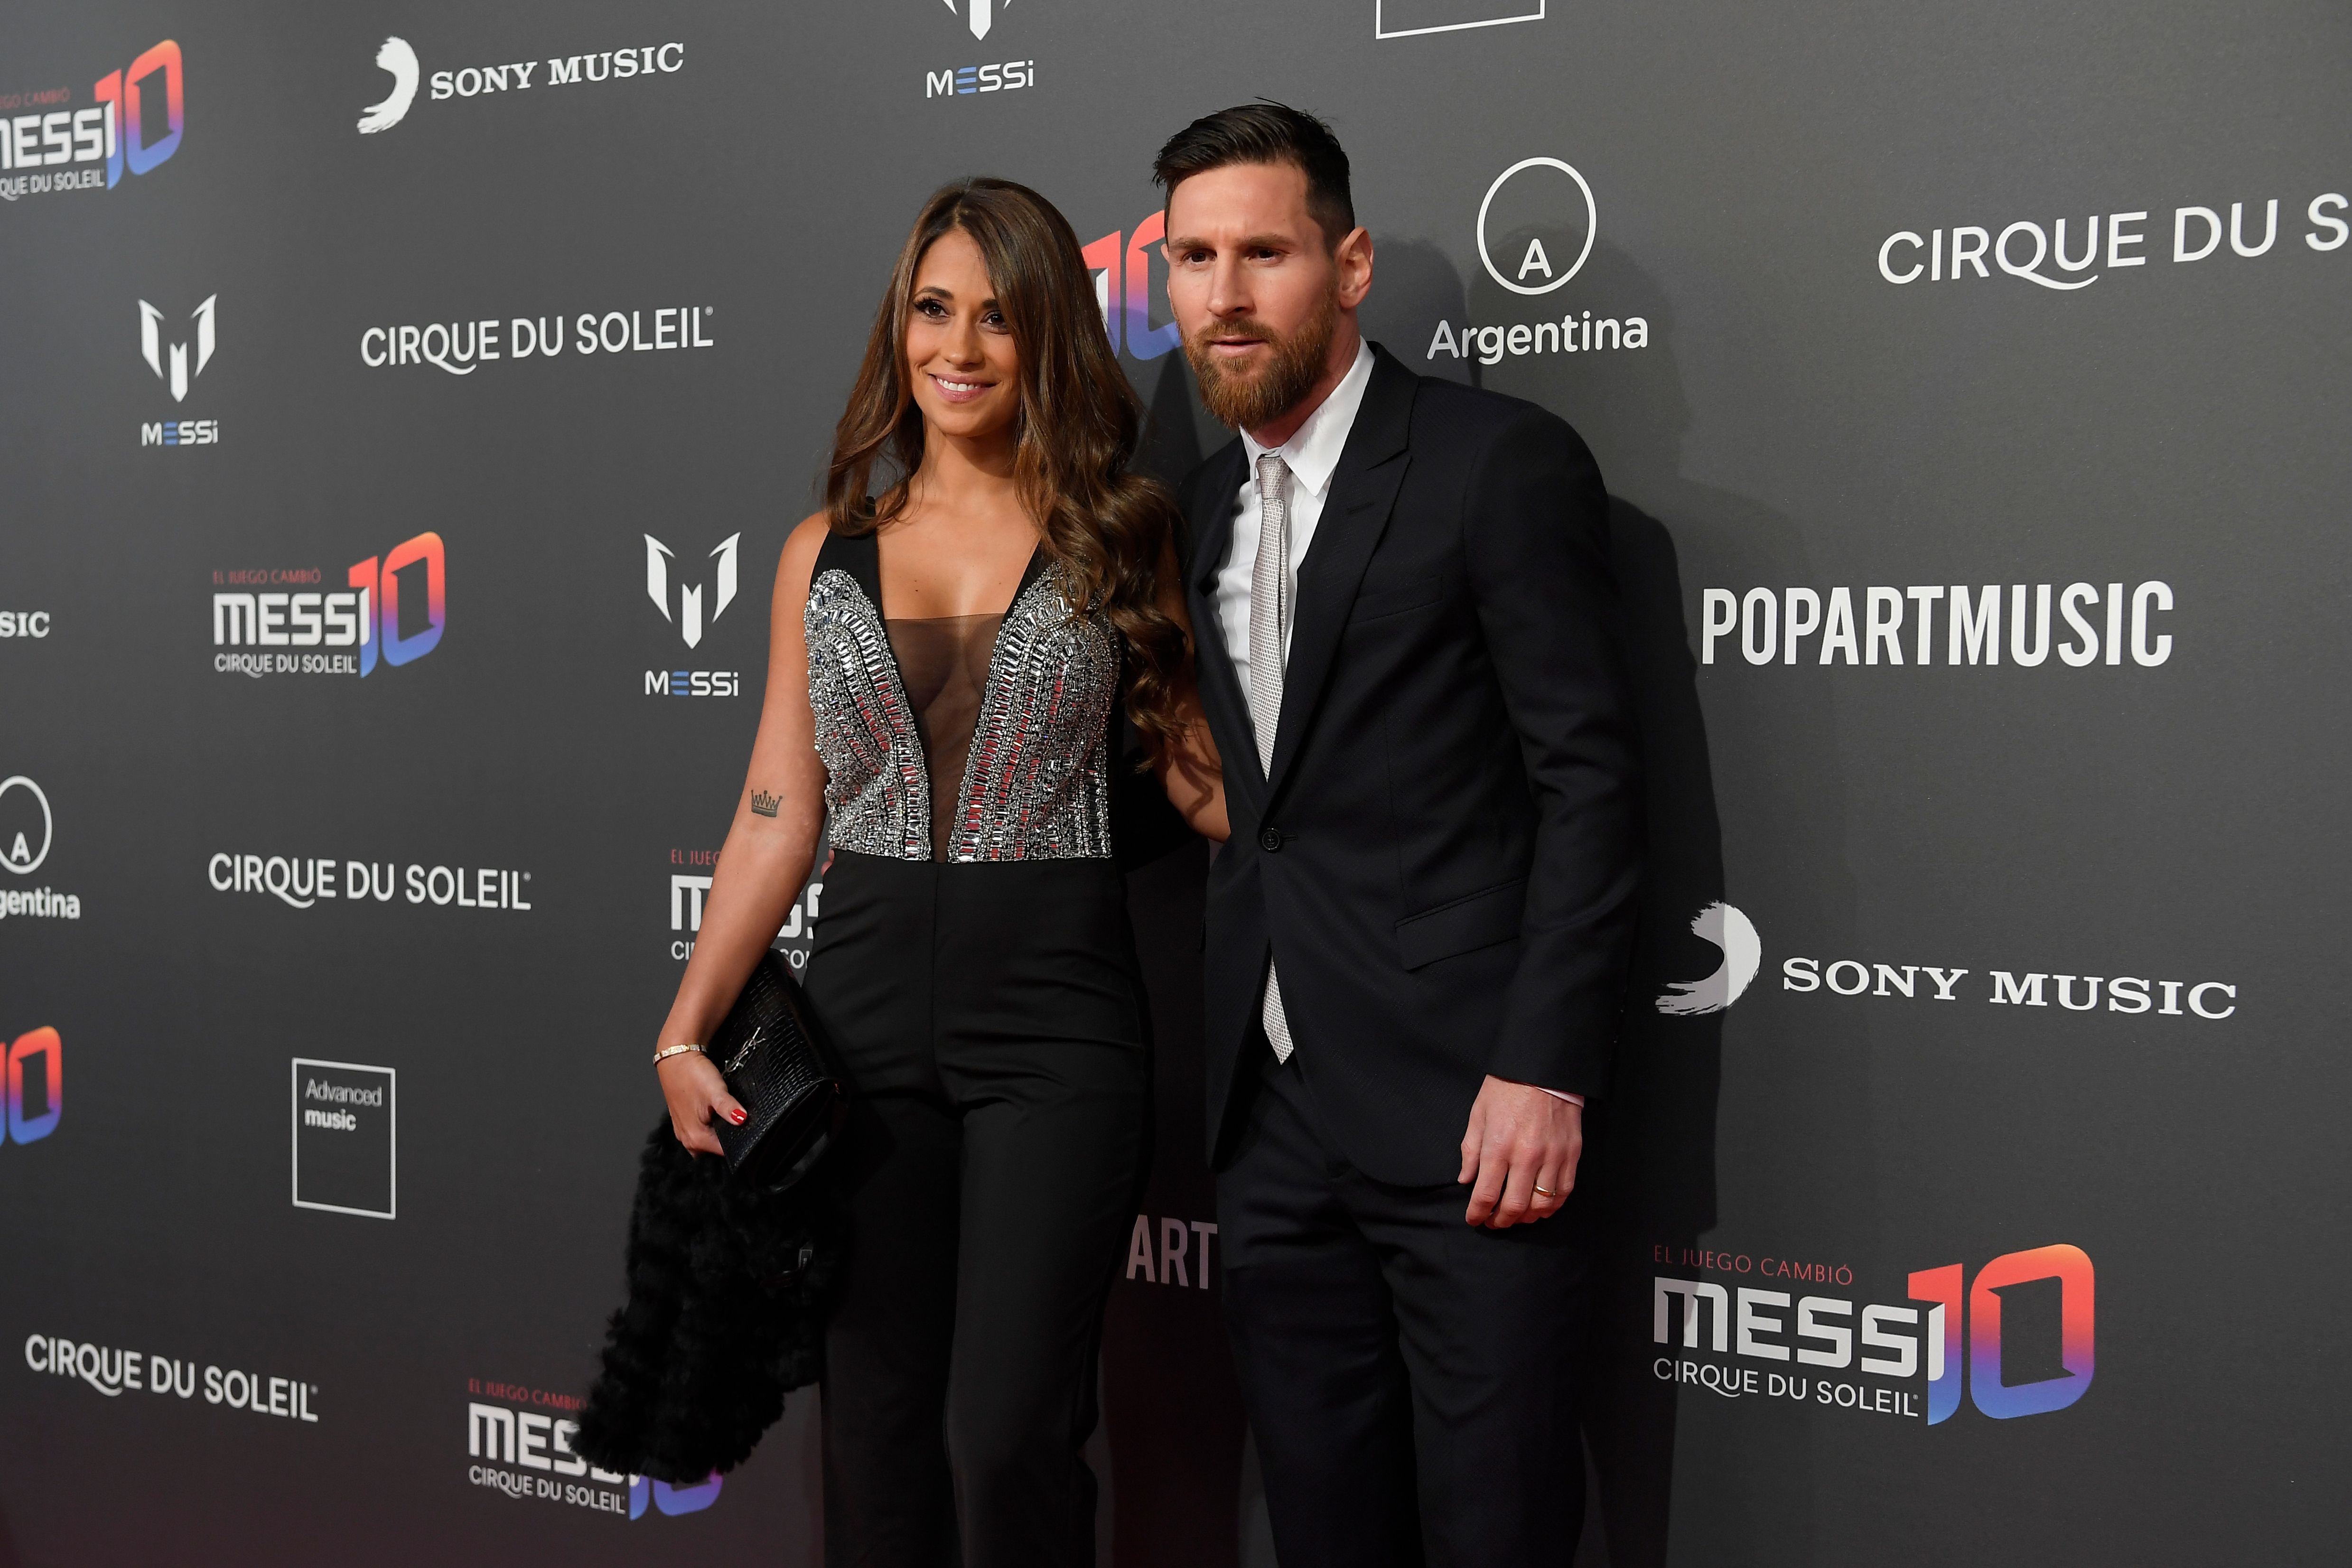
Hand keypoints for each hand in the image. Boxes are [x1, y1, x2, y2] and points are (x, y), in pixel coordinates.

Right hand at [657, 1049, 746, 1156]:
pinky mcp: (682, 1121)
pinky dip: (709, 1127)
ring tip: (725, 1115)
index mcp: (695, 1137)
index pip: (723, 1152)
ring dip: (717, 1132)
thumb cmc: (692, 1074)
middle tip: (735, 1120)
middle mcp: (686, 1138)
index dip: (737, 1143)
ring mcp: (682, 1130)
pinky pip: (699, 1132)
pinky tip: (714, 1113)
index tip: (745, 1131)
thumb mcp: (716, 1091)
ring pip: (706, 1141)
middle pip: (714, 1149)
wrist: (675, 1057)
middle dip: (726, 1139)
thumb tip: (742, 1120)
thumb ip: (729, 1108)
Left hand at [1457, 1075, 1581, 1228]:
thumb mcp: (1479, 1114)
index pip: (1486, 1195)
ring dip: (1526, 1217)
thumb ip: (1471, 1150)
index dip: (1478, 1214)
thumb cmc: (1506, 1087)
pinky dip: (1552, 1206)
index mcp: (1498, 1146)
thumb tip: (1466, 1179)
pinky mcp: (1572, 1154)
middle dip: (1500, 1221)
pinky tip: (1540, 1207)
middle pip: (1514, 1206)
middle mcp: (1526, 1156)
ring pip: (1542, 1205)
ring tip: (1516, 1216)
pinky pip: (1564, 1192)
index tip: (1474, 1219)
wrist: (1544, 1067)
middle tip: (1493, 1222)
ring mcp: (1553, 1156)